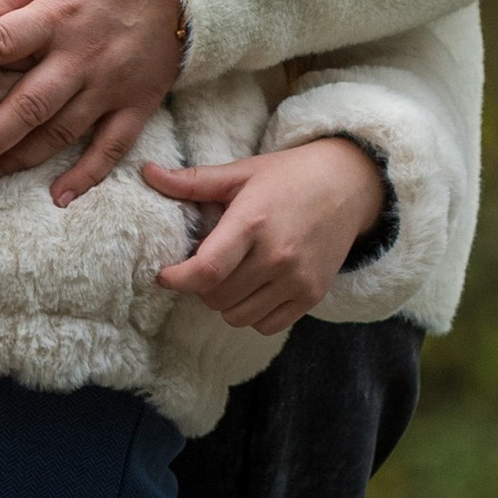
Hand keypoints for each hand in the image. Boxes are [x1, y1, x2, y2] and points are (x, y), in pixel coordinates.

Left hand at [0, 0, 188, 202]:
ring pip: (62, 132)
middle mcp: (81, 55)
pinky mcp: (139, 103)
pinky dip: (87, 175)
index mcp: (56, 15)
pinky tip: (59, 197)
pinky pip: (112, 147)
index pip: (0, 41)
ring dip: (23, 160)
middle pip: (27, 104)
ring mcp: (111, 83)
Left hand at [143, 138, 387, 335]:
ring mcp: (297, 278)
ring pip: (238, 317)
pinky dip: (252, 314)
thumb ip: (194, 181)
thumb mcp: (242, 172)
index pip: (206, 269)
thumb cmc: (290, 177)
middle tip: (205, 267)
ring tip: (230, 277)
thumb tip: (147, 172)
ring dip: (224, 303)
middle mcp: (277, 254)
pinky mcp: (312, 294)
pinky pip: (266, 325)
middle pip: (217, 297)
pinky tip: (253, 289)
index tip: (165, 275)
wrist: (351, 185)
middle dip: (201, 287)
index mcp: (253, 221)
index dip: (177, 279)